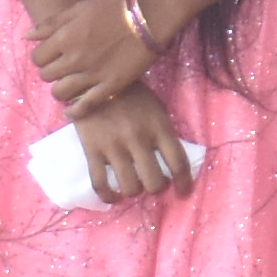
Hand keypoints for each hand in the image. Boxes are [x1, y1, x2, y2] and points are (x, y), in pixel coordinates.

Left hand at [30, 0, 157, 116]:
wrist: (148, 17)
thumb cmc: (112, 9)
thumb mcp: (78, 9)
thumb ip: (50, 24)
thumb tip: (26, 37)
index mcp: (64, 38)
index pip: (38, 58)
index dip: (42, 57)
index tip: (52, 56)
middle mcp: (74, 59)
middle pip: (47, 76)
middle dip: (52, 72)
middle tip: (63, 68)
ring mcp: (91, 75)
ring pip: (61, 93)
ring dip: (61, 90)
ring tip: (70, 84)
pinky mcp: (109, 86)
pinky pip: (84, 106)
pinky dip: (74, 111)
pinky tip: (71, 110)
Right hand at [69, 83, 193, 201]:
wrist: (96, 80)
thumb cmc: (132, 96)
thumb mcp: (156, 109)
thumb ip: (164, 134)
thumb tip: (172, 164)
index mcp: (159, 127)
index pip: (178, 162)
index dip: (184, 183)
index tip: (182, 193)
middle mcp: (139, 139)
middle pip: (155, 182)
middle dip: (156, 187)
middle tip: (153, 182)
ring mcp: (114, 146)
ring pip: (130, 187)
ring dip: (135, 191)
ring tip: (134, 185)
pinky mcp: (93, 150)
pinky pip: (100, 184)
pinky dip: (109, 196)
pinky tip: (114, 196)